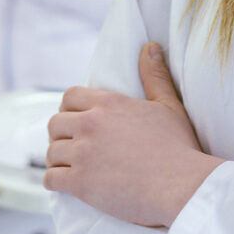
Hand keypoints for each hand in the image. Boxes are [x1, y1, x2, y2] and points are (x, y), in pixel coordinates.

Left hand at [43, 43, 220, 227]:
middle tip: (71, 146)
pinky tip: (62, 185)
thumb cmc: (179, 148)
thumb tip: (149, 47)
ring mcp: (84, 154)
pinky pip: (51, 179)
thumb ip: (155, 76)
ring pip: (52, 153)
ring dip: (58, 160)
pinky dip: (53, 182)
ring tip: (67, 167)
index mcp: (109, 104)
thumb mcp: (169, 106)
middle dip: (60, 135)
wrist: (183, 186)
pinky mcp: (81, 183)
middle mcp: (91, 124)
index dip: (69, 109)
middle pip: (55, 124)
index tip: (75, 121)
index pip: (70, 96)